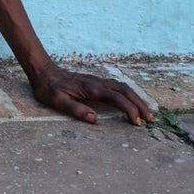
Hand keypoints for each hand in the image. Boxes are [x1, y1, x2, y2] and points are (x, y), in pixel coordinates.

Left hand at [29, 61, 152, 125]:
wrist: (43, 71)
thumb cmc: (48, 88)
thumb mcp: (57, 101)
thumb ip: (75, 109)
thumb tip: (95, 119)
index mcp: (91, 89)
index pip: (116, 99)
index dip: (129, 110)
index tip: (137, 122)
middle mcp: (97, 83)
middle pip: (125, 91)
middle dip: (140, 104)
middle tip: (150, 119)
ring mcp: (97, 80)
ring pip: (123, 87)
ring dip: (136, 98)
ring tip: (145, 112)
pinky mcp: (95, 81)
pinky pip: (117, 86)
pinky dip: (128, 94)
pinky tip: (130, 100)